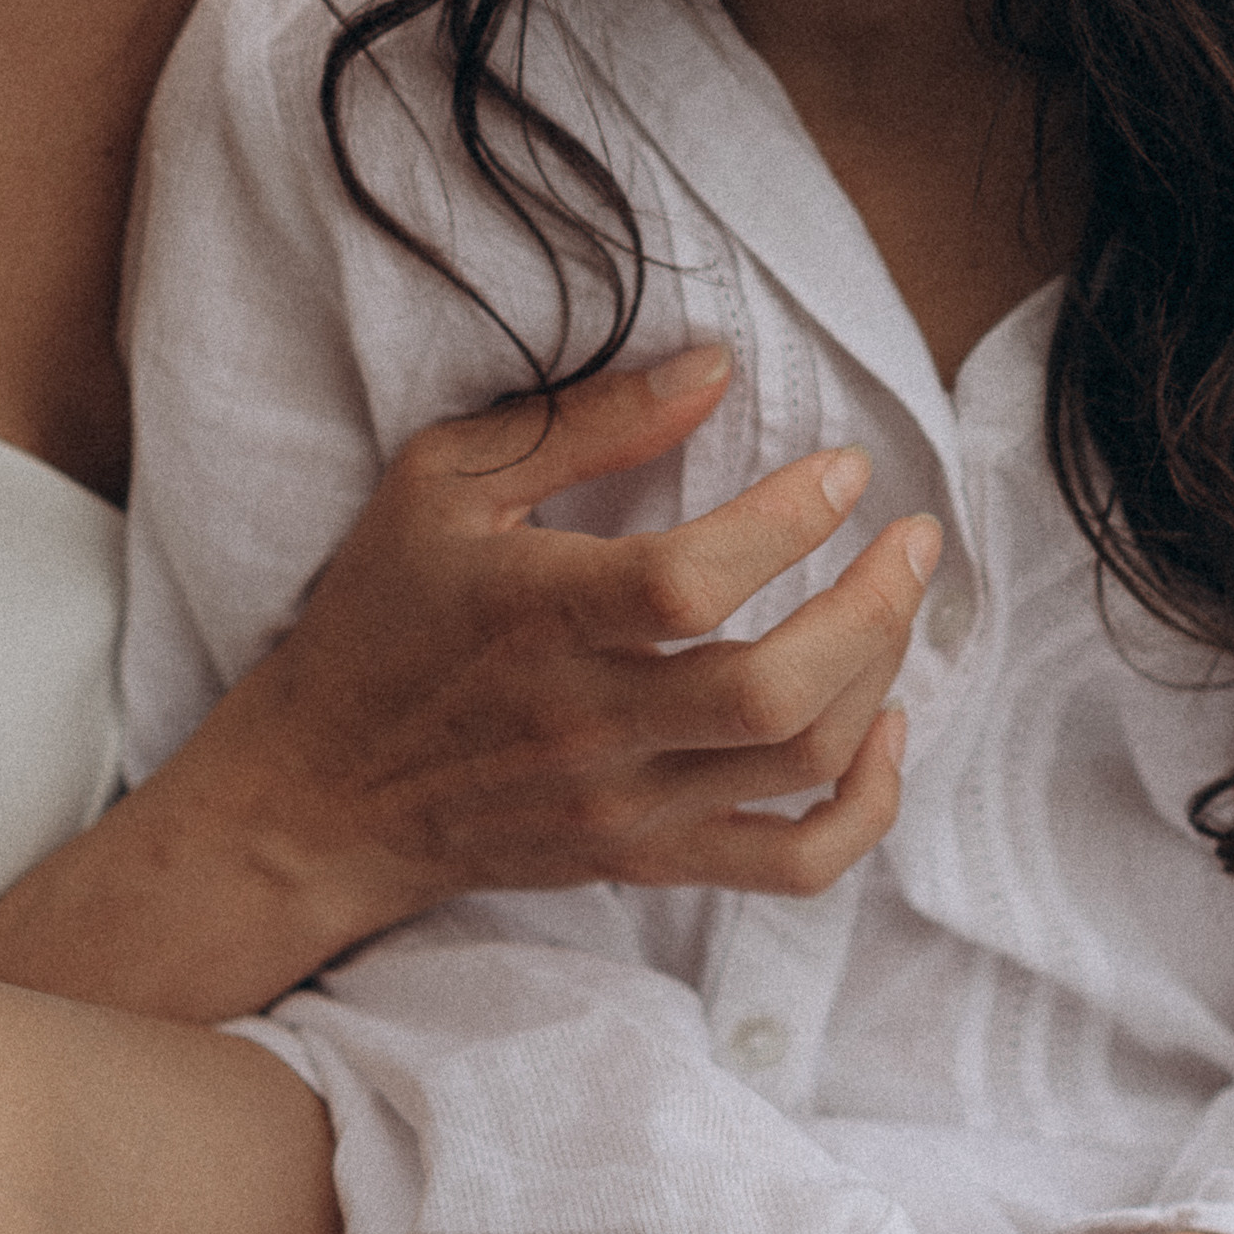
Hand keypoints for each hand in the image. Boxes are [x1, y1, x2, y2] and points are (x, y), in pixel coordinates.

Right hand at [230, 345, 937, 921]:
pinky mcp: (643, 857)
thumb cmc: (379, 619)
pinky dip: (864, 808)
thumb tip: (714, 369)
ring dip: (879, 678)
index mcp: (543, 619)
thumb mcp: (443, 484)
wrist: (319, 794)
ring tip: (896, 606)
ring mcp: (626, 805)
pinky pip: (790, 864)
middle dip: (875, 606)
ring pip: (799, 764)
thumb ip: (584, 424)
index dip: (792, 518)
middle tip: (913, 537)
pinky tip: (882, 733)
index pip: (698, 581)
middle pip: (777, 690)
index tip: (844, 469)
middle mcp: (593, 723)